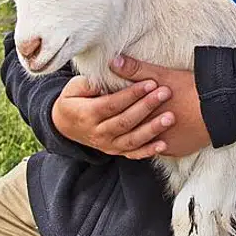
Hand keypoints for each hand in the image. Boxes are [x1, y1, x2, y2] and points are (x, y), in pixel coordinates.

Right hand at [51, 75, 175, 159]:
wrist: (65, 126)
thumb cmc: (73, 101)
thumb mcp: (73, 88)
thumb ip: (87, 83)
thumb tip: (102, 81)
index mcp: (87, 115)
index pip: (112, 104)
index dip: (132, 94)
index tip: (150, 82)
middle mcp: (98, 133)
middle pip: (125, 121)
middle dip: (146, 107)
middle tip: (165, 93)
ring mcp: (107, 145)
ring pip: (132, 139)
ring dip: (152, 129)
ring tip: (170, 117)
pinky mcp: (115, 152)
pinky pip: (133, 154)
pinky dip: (148, 151)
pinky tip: (164, 144)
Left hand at [110, 55, 212, 157]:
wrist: (221, 108)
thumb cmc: (191, 89)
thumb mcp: (162, 75)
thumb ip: (136, 70)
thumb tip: (114, 62)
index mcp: (145, 113)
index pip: (122, 114)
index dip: (115, 110)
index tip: (109, 107)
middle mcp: (152, 132)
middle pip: (132, 130)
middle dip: (125, 124)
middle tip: (119, 118)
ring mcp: (165, 144)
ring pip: (145, 143)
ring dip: (140, 136)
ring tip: (138, 127)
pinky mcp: (177, 151)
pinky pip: (162, 151)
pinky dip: (158, 144)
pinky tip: (156, 138)